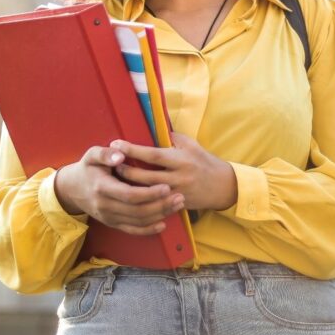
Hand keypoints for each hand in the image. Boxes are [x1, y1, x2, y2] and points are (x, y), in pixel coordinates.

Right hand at [54, 145, 184, 235]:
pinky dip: (148, 230)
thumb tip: (120, 155)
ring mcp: (109, 217)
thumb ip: (105, 153)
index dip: (149, 193)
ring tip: (177, 205)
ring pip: (138, 221)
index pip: (129, 195)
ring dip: (160, 215)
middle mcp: (105, 206)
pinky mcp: (112, 223)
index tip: (166, 187)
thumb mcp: (91, 155)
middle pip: (137, 210)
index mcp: (102, 187)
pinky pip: (132, 230)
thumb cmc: (87, 168)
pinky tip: (163, 223)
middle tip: (180, 197)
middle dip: (161, 205)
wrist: (72, 189)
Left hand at [111, 133, 236, 211]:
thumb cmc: (204, 161)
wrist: (223, 186)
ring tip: (115, 179)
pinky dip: (141, 200)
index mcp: (181, 159)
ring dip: (130, 186)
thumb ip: (171, 138)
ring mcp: (177, 193)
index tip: (116, 144)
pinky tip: (128, 196)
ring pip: (147, 193)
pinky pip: (155, 204)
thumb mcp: (191, 145)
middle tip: (110, 164)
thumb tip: (151, 129)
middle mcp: (178, 177)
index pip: (152, 155)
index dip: (133, 150)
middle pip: (146, 176)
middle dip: (126, 170)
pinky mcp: (176, 205)